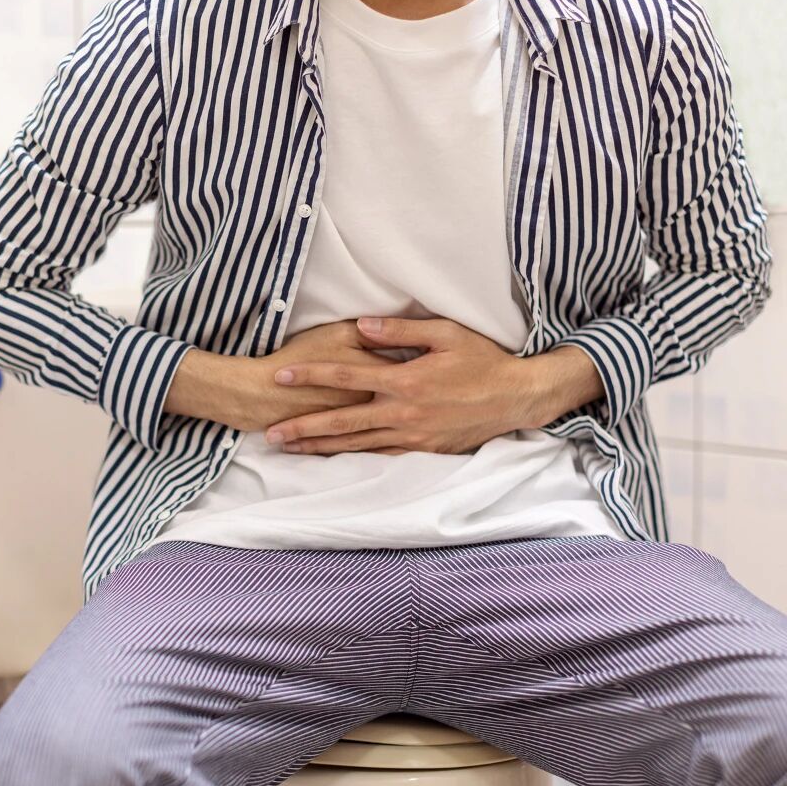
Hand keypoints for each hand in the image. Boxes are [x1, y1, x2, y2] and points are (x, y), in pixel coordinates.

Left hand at [263, 316, 557, 454]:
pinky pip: (381, 456)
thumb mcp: (446, 334)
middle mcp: (404, 413)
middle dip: (302, 428)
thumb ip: (402, 331)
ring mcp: (413, 436)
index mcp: (405, 381)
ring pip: (357, 445)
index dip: (311, 377)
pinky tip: (333, 460)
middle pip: (341, 423)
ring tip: (290, 450)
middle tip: (270, 432)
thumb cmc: (483, 360)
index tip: (282, 376)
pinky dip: (353, 458)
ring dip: (321, 449)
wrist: (517, 399)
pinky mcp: (424, 449)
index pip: (346, 378)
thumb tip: (363, 326)